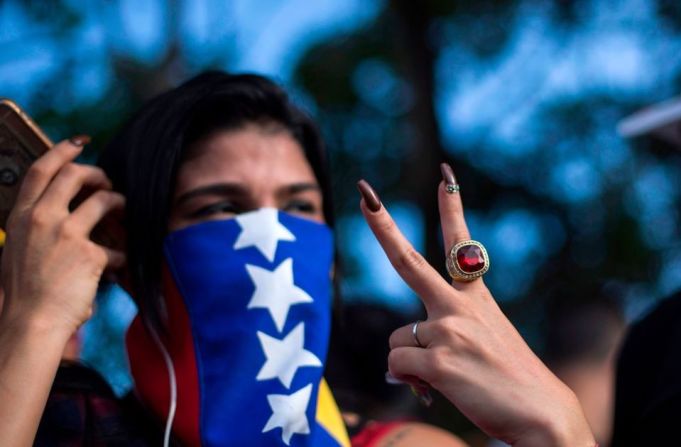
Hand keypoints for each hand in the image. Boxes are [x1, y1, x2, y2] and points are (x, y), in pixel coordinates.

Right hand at [0, 136, 124, 335]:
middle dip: (96, 173)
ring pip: (103, 200)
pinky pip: (117, 248)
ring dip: (118, 201)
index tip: (78, 143)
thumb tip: (59, 216)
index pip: (40, 171)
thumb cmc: (23, 293)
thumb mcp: (17, 250)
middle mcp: (42, 219)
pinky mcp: (89, 254)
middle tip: (106, 182)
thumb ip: (34, 228)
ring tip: (122, 211)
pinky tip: (121, 267)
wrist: (29, 323)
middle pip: (74, 175)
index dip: (61, 151)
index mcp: (21, 217)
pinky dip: (122, 257)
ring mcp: (66, 234)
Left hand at [357, 165, 594, 446]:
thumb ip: (440, 335)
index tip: (444, 176)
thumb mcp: (482, 342)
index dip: (451, 208)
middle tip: (366, 194)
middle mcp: (459, 306)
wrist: (542, 416)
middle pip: (408, 261)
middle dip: (383, 227)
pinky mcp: (439, 361)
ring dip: (411, 363)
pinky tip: (435, 391)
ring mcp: (449, 330)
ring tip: (445, 378)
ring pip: (398, 339)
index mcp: (475, 297)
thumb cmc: (509, 381)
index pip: (460, 244)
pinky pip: (397, 367)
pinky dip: (410, 382)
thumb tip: (396, 359)